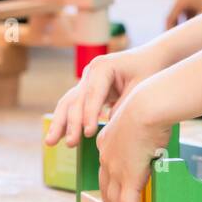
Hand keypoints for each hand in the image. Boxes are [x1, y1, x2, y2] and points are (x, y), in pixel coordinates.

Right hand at [45, 46, 167, 148]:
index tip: (88, 134)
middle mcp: (90, 72)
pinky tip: (58, 137)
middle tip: (70, 143)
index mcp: (102, 67)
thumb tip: (110, 128)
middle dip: (70, 123)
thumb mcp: (140, 88)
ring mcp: (86, 81)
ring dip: (59, 124)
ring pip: (68, 103)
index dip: (89, 115)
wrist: (151, 57)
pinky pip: (74, 107)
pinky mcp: (87, 90)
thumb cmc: (147, 70)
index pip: (92, 94)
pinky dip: (66, 121)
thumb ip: (123, 106)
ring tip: (50, 142)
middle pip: (75, 99)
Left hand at [95, 85, 173, 201]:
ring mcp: (114, 170)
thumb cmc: (150, 107)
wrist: (146, 107)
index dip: (109, 187)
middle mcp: (106, 158)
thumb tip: (152, 136)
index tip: (114, 196)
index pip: (106, 171)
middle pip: (106, 190)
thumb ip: (140, 132)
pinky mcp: (127, 179)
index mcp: (107, 143)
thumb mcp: (139, 120)